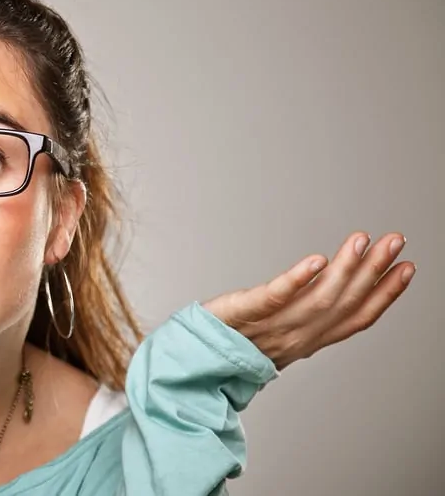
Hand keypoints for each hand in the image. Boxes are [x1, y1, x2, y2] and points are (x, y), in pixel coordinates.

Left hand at [201, 232, 414, 370]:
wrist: (193, 360)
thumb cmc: (232, 343)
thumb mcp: (279, 331)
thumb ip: (306, 311)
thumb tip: (330, 280)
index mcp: (308, 340)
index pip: (356, 319)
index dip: (385, 295)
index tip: (407, 268)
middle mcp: (296, 336)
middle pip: (344, 303)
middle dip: (375, 271)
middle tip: (395, 240)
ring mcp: (271, 326)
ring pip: (318, 298)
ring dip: (345, 268)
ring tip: (362, 241)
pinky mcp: (244, 312)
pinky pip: (275, 297)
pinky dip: (297, 280)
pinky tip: (316, 260)